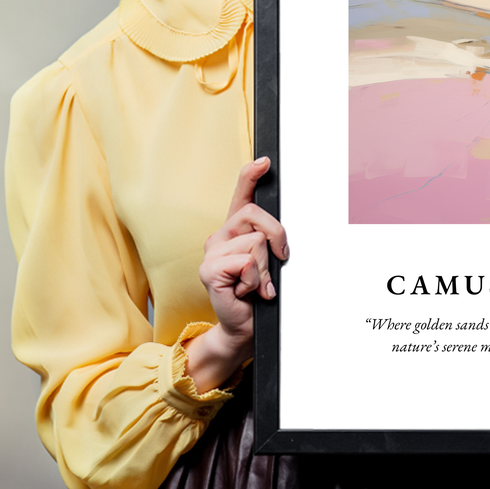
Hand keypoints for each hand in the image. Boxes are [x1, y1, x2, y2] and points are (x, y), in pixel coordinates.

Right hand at [184, 157, 288, 391]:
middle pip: (256, 215)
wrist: (244, 327)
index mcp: (235, 230)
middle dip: (277, 237)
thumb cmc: (258, 294)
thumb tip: (281, 234)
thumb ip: (270, 242)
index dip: (251, 175)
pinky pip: (246, 262)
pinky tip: (246, 292)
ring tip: (257, 284)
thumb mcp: (269, 262)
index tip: (265, 161)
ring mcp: (211, 252)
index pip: (242, 195)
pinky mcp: (209, 270)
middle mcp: (220, 236)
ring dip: (265, 268)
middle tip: (278, 261)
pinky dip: (255, 280)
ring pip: (256, 242)